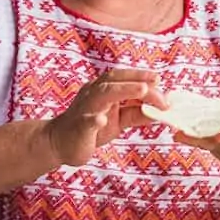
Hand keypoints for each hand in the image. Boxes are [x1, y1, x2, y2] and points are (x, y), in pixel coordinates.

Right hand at [45, 69, 167, 165]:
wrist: (59, 144)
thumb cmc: (90, 130)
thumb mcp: (118, 120)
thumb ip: (136, 113)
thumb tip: (161, 109)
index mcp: (102, 91)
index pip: (122, 78)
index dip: (140, 76)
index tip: (159, 79)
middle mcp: (93, 95)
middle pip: (114, 81)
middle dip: (136, 80)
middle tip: (156, 83)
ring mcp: (84, 110)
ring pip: (103, 95)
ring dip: (123, 91)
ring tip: (142, 90)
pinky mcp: (78, 128)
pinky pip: (86, 122)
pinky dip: (94, 120)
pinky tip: (102, 120)